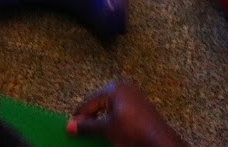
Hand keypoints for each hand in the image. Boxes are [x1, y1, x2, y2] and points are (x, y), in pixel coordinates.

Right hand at [69, 80, 187, 146]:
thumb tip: (68, 127)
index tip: (70, 129)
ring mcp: (133, 95)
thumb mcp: (106, 129)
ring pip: (109, 106)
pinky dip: (112, 119)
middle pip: (99, 102)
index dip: (79, 117)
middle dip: (90, 117)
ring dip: (101, 119)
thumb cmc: (131, 131)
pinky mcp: (140, 105)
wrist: (158, 140)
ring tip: (95, 132)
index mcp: (114, 88)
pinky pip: (120, 110)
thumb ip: (87, 127)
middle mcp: (124, 87)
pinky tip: (110, 129)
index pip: (89, 102)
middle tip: (81, 132)